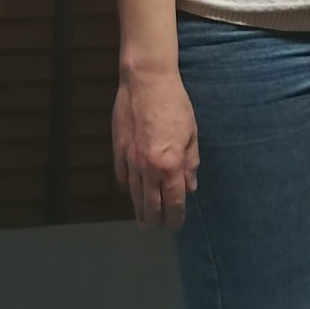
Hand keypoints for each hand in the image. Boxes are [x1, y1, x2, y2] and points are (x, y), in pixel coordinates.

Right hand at [112, 68, 198, 228]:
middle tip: (158, 227)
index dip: (175, 216)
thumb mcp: (191, 133)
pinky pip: (123, 176)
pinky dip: (128, 187)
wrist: (147, 82)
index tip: (175, 224)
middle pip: (150, 204)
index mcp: (170, 163)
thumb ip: (190, 163)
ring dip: (139, 210)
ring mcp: (130, 159)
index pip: (174, 200)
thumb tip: (190, 187)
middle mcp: (148, 166)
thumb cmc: (175, 104)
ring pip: (134, 194)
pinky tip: (132, 191)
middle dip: (155, 219)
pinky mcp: (118, 150)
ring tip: (143, 220)